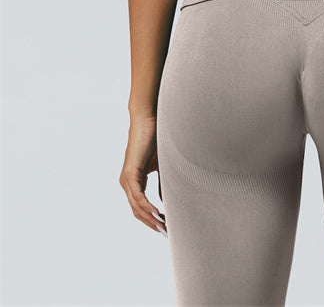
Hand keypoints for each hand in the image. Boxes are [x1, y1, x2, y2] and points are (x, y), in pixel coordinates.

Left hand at [119, 114, 167, 236]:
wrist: (147, 120)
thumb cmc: (155, 139)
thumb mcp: (161, 167)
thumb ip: (162, 184)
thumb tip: (165, 203)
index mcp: (134, 181)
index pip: (140, 208)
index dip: (152, 219)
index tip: (166, 227)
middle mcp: (127, 183)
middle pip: (137, 212)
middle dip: (152, 224)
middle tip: (167, 233)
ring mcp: (127, 179)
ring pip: (136, 207)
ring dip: (150, 218)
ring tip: (164, 227)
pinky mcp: (130, 173)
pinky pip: (137, 196)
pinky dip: (147, 206)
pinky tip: (158, 213)